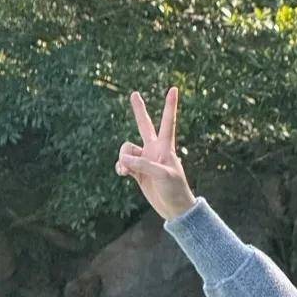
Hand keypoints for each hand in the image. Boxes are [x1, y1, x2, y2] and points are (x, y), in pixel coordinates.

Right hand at [116, 87, 196, 221]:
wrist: (174, 208)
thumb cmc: (175, 189)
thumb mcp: (162, 175)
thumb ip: (143, 164)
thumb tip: (124, 159)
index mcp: (165, 147)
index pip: (168, 122)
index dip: (170, 106)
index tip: (174, 89)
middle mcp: (154, 150)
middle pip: (144, 125)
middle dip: (138, 110)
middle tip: (134, 93)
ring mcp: (145, 159)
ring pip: (126, 149)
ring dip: (123, 158)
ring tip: (127, 171)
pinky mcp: (138, 171)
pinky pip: (123, 163)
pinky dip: (120, 167)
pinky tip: (123, 174)